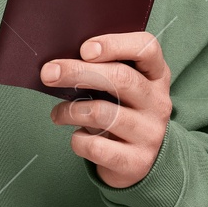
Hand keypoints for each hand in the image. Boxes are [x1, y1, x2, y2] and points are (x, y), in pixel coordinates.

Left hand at [40, 31, 171, 188]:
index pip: (146, 48)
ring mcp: (149, 133)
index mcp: (156, 75)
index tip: (84, 49)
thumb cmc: (122, 112)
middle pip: (120, 78)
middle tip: (48, 74)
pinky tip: (77, 136)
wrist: (141, 162)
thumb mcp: (121, 88)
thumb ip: (102, 70)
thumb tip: (60, 63)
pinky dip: (78, 140)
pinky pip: (96, 146)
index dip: (115, 44)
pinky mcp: (136, 162)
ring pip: (102, 113)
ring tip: (58, 113)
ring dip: (70, 110)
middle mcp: (158, 102)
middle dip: (77, 72)